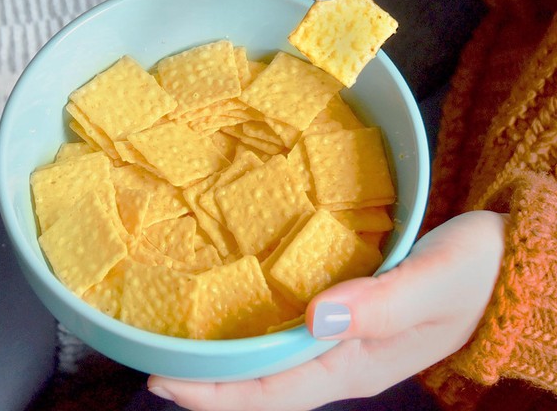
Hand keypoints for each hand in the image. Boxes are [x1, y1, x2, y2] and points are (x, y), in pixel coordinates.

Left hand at [149, 211, 506, 410]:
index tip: (164, 382)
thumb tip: (317, 317)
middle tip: (150, 360)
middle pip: (261, 383)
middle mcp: (341, 358)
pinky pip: (287, 330)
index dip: (216, 392)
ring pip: (270, 359)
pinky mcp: (345, 312)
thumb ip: (380, 303)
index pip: (273, 392)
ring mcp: (342, 338)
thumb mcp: (433, 283)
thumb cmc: (475, 273)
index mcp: (357, 363)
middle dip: (205, 381)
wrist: (508, 265)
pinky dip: (250, 326)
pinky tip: (227, 307)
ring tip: (175, 339)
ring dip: (223, 355)